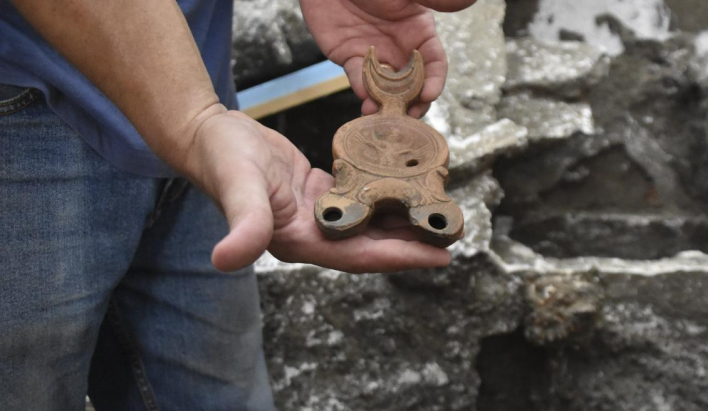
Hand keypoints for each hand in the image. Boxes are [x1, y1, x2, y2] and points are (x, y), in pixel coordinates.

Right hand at [185, 106, 451, 272]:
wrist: (207, 135)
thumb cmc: (221, 158)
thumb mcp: (238, 187)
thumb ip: (243, 223)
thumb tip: (228, 260)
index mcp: (299, 241)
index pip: (359, 256)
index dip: (400, 258)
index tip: (438, 256)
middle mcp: (312, 234)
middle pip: (373, 245)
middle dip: (412, 243)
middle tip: (452, 234)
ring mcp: (316, 216)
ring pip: (370, 225)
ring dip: (402, 223)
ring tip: (438, 216)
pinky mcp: (318, 195)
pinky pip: (360, 202)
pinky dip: (384, 199)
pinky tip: (406, 191)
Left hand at [300, 0, 474, 117]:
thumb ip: (436, 1)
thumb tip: (471, 1)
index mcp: (419, 32)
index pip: (434, 63)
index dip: (435, 80)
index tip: (429, 94)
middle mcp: (399, 48)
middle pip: (412, 84)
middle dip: (412, 103)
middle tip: (408, 117)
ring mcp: (375, 55)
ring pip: (385, 88)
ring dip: (385, 104)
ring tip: (381, 114)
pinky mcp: (349, 57)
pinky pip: (358, 78)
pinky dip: (362, 90)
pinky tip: (364, 97)